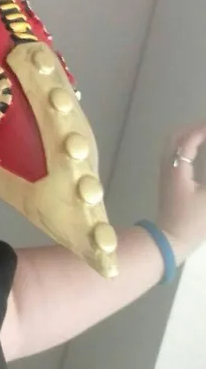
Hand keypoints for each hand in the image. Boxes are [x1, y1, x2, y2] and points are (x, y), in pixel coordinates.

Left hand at [157, 125, 205, 263]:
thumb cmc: (192, 221)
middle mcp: (168, 166)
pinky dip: (183, 144)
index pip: (188, 141)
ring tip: (204, 134)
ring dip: (187, 135)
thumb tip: (204, 164)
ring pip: (171, 144)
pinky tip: (195, 149)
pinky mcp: (167, 180)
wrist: (171, 239)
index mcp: (177, 169)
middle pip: (175, 137)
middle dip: (192, 129)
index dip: (201, 131)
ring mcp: (165, 172)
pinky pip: (172, 153)